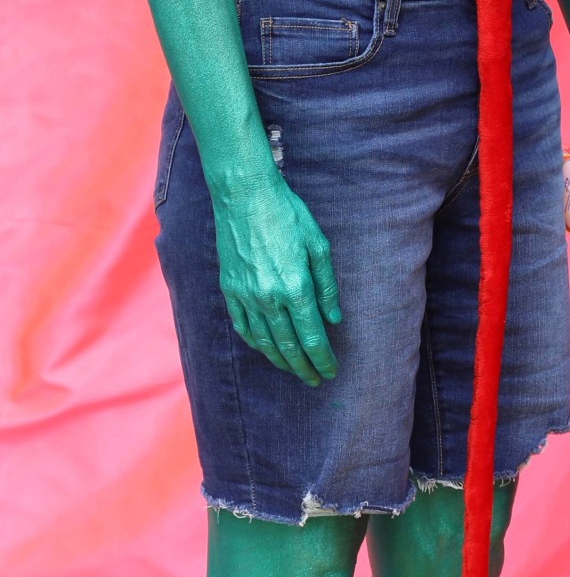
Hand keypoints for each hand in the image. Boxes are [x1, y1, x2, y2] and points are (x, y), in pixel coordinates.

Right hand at [211, 168, 340, 383]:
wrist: (244, 196)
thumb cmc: (287, 215)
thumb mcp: (318, 245)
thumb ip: (327, 286)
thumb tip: (334, 319)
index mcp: (295, 286)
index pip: (312, 336)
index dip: (323, 359)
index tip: (331, 371)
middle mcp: (269, 297)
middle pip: (289, 346)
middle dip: (305, 368)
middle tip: (315, 381)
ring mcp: (245, 295)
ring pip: (264, 341)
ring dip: (281, 361)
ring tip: (295, 371)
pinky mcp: (229, 289)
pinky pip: (242, 326)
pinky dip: (255, 343)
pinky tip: (266, 350)